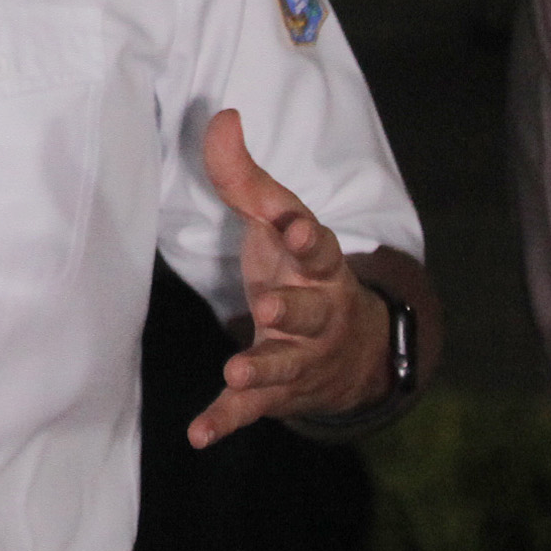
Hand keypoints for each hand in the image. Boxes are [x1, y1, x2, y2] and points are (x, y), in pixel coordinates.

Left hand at [186, 107, 388, 446]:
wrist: (351, 350)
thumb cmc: (300, 270)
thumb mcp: (279, 221)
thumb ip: (245, 175)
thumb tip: (223, 116)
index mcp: (320, 267)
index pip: (318, 249)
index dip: (306, 237)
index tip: (293, 225)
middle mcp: (318, 315)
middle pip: (309, 314)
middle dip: (292, 312)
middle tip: (270, 308)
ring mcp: (300, 358)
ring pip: (284, 366)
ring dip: (261, 370)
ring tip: (236, 372)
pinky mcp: (276, 394)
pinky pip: (251, 411)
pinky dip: (226, 422)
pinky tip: (199, 435)